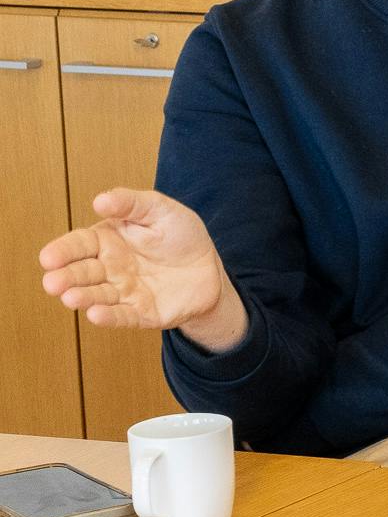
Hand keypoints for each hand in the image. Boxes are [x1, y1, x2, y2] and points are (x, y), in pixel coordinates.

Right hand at [39, 189, 241, 347]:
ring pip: (97, 296)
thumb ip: (132, 203)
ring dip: (83, 297)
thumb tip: (100, 200)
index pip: (79, 245)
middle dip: (66, 277)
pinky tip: (95, 315)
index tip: (48, 257)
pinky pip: (123, 316)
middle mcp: (109, 269)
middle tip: (52, 282)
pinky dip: (109, 316)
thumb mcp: (161, 211)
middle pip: (82, 272)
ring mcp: (124, 293)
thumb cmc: (181, 237)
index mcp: (108, 242)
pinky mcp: (141, 313)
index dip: (62, 251)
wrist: (210, 269)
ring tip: (70, 298)